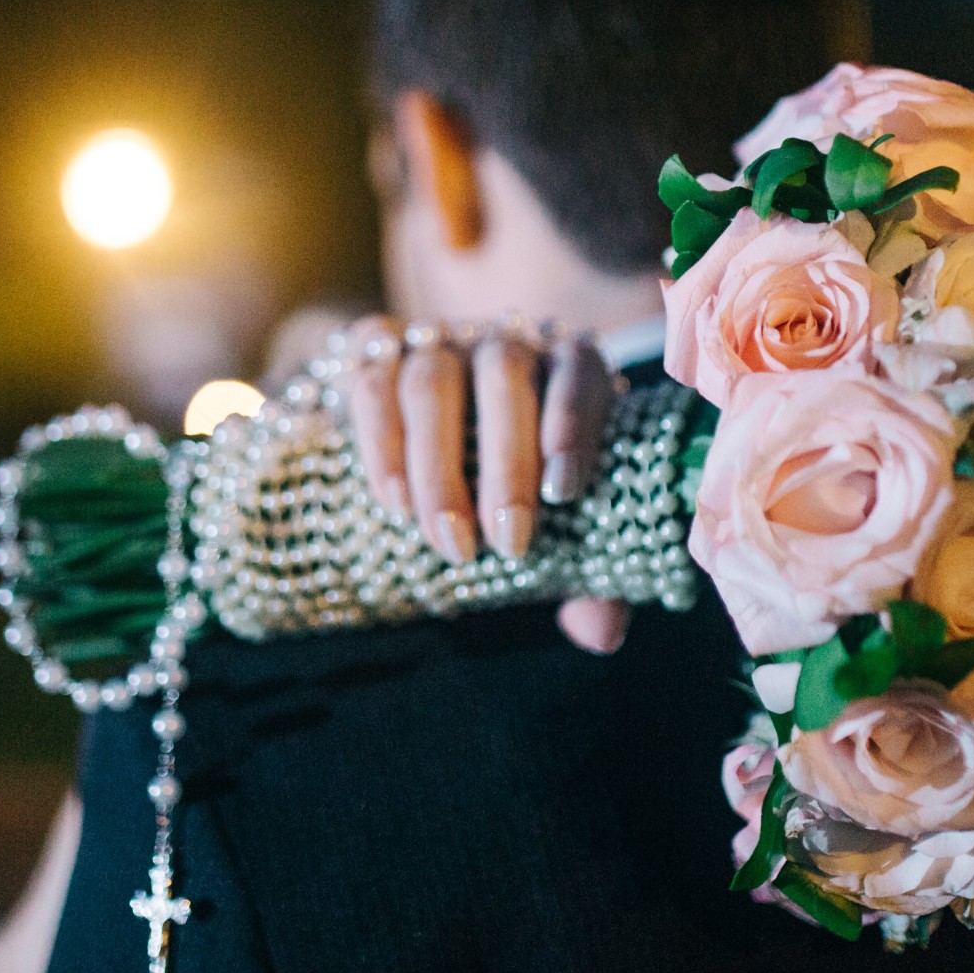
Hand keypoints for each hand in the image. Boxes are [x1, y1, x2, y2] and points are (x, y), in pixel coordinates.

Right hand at [339, 316, 632, 654]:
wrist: (421, 417)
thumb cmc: (511, 476)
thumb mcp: (552, 522)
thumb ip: (583, 573)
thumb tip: (600, 633)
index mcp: (565, 363)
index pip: (579, 373)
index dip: (573, 426)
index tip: (564, 493)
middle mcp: (504, 340)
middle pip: (505, 375)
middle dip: (506, 463)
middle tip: (506, 543)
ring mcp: (438, 339)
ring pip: (433, 384)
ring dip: (439, 469)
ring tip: (449, 543)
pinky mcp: (376, 348)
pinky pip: (372, 383)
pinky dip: (382, 446)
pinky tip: (394, 502)